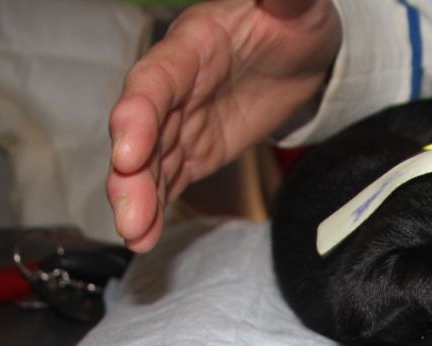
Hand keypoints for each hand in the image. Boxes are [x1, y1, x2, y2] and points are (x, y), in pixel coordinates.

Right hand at [107, 0, 340, 251]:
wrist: (303, 49)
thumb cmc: (293, 19)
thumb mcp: (296, 4)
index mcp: (194, 46)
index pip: (157, 80)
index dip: (139, 114)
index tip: (129, 149)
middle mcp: (177, 85)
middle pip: (143, 130)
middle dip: (131, 172)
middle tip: (128, 212)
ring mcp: (183, 121)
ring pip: (150, 162)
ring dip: (138, 199)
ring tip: (135, 234)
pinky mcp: (196, 150)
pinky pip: (170, 180)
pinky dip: (157, 207)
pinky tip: (144, 236)